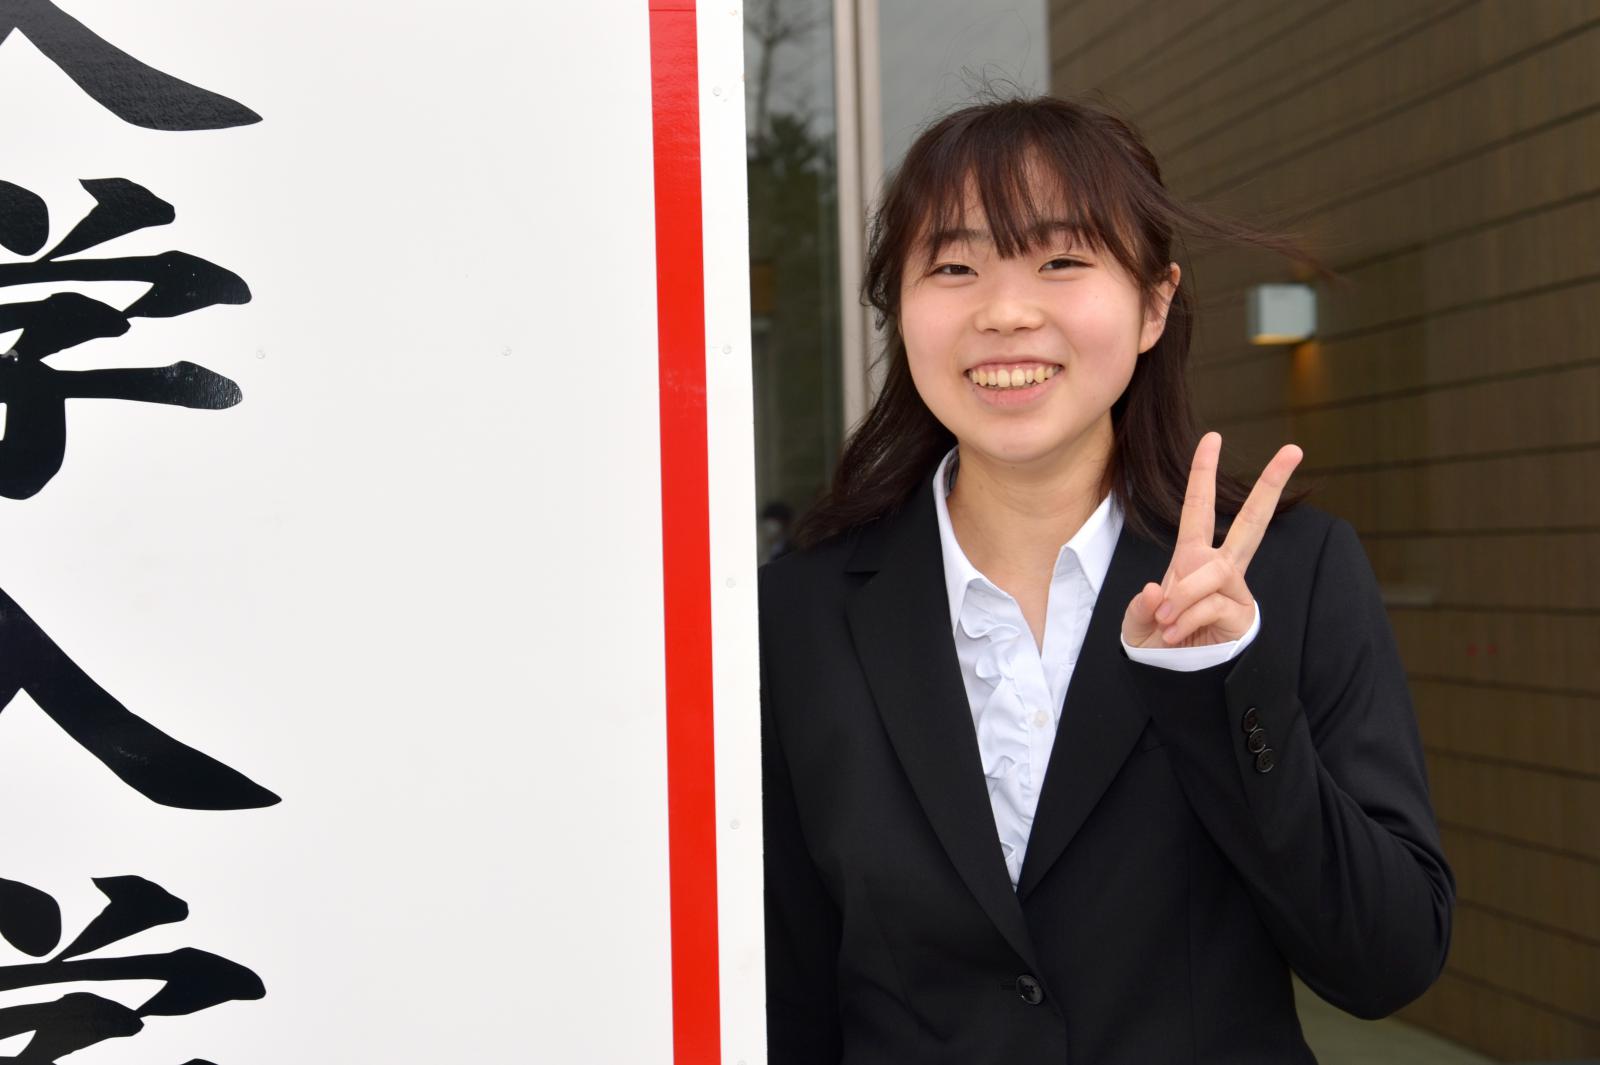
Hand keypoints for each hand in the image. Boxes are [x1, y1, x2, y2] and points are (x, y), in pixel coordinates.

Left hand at [1122, 432, 1302, 649]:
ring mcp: (1234, 589)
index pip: (1199, 508)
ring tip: (1165, 622)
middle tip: (1294, 449)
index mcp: (1192, 556)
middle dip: (1270, 485)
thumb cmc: (1158, 640)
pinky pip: (1211, 604)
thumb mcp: (1136, 621)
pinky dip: (1186, 618)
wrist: (1172, 678)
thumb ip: (1140, 606)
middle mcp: (1219, 566)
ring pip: (1212, 574)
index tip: (1212, 438)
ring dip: (1181, 597)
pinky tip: (1177, 634)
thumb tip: (1157, 591)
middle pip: (1252, 521)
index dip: (1203, 473)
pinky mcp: (1242, 614)